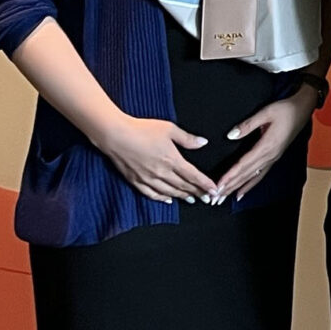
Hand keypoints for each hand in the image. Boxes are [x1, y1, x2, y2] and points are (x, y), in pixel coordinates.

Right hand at [94, 114, 217, 203]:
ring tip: (191, 200)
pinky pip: (151, 194)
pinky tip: (168, 200)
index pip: (193, 176)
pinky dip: (162, 198)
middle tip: (207, 198)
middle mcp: (161, 172)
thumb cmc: (142, 129)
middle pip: (183, 186)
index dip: (205, 184)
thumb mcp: (169, 129)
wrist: (116, 135)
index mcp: (172, 160)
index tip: (214, 191)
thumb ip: (187, 139)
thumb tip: (203, 143)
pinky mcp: (136, 181)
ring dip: (182, 196)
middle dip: (197, 193)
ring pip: (169, 192)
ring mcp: (148, 178)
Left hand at [209, 88, 320, 201]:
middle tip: (215, 198)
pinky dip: (249, 185)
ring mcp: (273, 158)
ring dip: (237, 188)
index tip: (218, 185)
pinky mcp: (274, 158)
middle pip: (246, 175)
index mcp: (267, 146)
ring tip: (224, 198)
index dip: (230, 176)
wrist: (303, 109)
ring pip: (252, 177)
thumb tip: (231, 135)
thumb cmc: (286, 110)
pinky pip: (260, 175)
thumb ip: (247, 125)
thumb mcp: (266, 113)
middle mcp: (270, 156)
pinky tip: (241, 192)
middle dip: (230, 187)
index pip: (244, 164)